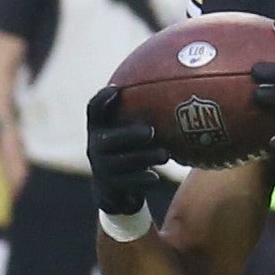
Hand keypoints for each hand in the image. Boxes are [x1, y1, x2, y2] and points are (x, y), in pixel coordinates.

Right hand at [86, 86, 168, 213]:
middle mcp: (96, 147)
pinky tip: (155, 178)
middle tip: (151, 132)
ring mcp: (101, 169)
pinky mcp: (110, 188)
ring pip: (121, 163)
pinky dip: (143, 180)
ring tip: (165, 155)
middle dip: (129, 135)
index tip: (117, 89)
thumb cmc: (130, 151)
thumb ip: (143, 114)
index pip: (94, 110)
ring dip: (144, 158)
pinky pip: (128, 183)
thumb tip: (180, 84)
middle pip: (109, 139)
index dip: (102, 99)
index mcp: (100, 129)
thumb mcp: (130, 133)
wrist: (116, 190)